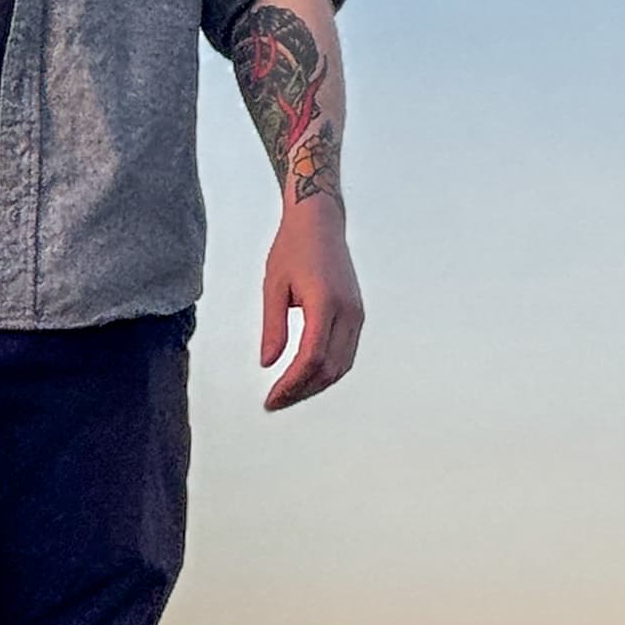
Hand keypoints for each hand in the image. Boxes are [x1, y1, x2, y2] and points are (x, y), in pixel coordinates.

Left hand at [259, 202, 362, 411]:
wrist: (320, 223)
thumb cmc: (293, 248)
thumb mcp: (273, 286)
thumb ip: (273, 327)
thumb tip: (268, 363)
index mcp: (325, 302)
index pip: (311, 357)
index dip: (291, 384)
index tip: (271, 399)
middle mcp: (347, 311)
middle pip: (329, 368)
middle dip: (301, 391)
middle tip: (275, 402)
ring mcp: (356, 314)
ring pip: (342, 366)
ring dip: (315, 385)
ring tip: (288, 394)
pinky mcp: (356, 314)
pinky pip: (346, 353)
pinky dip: (327, 371)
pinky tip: (306, 377)